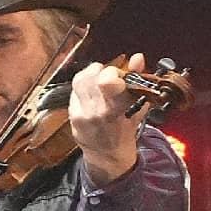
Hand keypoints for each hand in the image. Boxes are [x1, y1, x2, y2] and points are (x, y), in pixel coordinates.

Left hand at [68, 53, 144, 184]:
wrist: (107, 154)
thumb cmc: (126, 127)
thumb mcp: (138, 105)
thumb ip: (138, 79)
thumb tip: (138, 57)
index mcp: (117, 109)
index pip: (106, 83)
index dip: (111, 74)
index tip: (118, 76)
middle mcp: (97, 112)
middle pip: (89, 77)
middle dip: (101, 70)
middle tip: (108, 75)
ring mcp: (82, 114)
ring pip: (79, 81)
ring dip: (90, 74)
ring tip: (99, 79)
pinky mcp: (71, 115)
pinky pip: (74, 91)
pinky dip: (83, 86)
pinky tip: (92, 92)